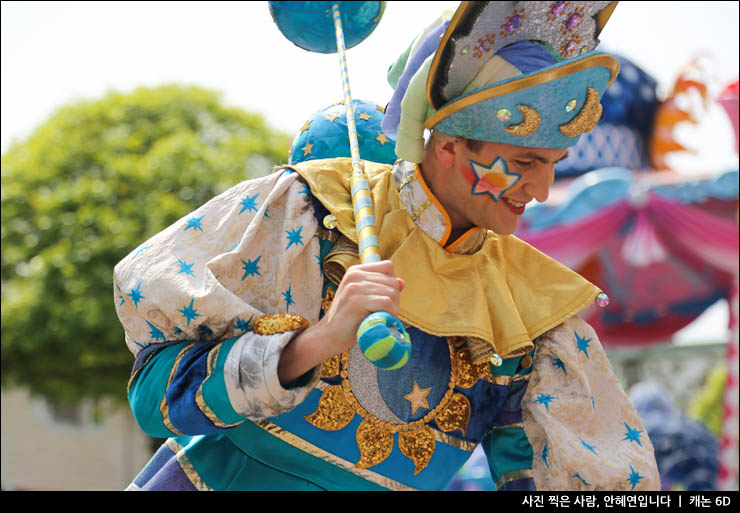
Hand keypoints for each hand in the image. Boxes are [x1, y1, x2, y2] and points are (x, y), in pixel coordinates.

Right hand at [277, 260, 404, 384]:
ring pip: (391, 292)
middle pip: (392, 281)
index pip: (388, 267)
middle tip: (386, 314)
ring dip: (393, 308)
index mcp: (355, 271)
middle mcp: (354, 275)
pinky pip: (386, 303)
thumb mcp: (364, 298)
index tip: (384, 299)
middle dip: (395, 299)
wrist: (328, 336)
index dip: (392, 283)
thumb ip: (381, 288)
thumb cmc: (348, 319)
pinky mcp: (356, 301)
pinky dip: (390, 313)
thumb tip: (402, 282)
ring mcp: (354, 287)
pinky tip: (382, 320)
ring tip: (383, 318)